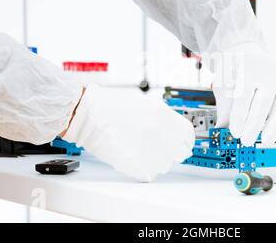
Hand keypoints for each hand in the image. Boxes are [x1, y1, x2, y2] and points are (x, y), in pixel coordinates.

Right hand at [64, 85, 194, 181]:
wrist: (88, 114)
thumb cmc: (113, 105)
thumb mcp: (145, 103)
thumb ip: (163, 117)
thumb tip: (173, 129)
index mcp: (163, 117)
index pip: (187, 135)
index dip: (186, 141)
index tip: (184, 145)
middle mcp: (159, 134)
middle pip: (177, 152)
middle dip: (170, 151)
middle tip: (159, 148)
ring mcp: (147, 151)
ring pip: (163, 164)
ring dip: (156, 159)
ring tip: (141, 149)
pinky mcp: (134, 165)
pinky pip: (148, 172)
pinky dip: (143, 167)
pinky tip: (132, 156)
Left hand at [212, 43, 275, 146]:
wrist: (245, 50)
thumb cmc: (232, 70)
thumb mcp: (223, 83)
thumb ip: (224, 106)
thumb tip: (221, 129)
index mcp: (247, 68)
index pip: (244, 95)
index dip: (239, 116)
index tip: (235, 133)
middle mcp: (267, 72)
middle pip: (264, 101)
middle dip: (255, 125)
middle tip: (247, 141)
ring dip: (275, 126)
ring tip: (265, 141)